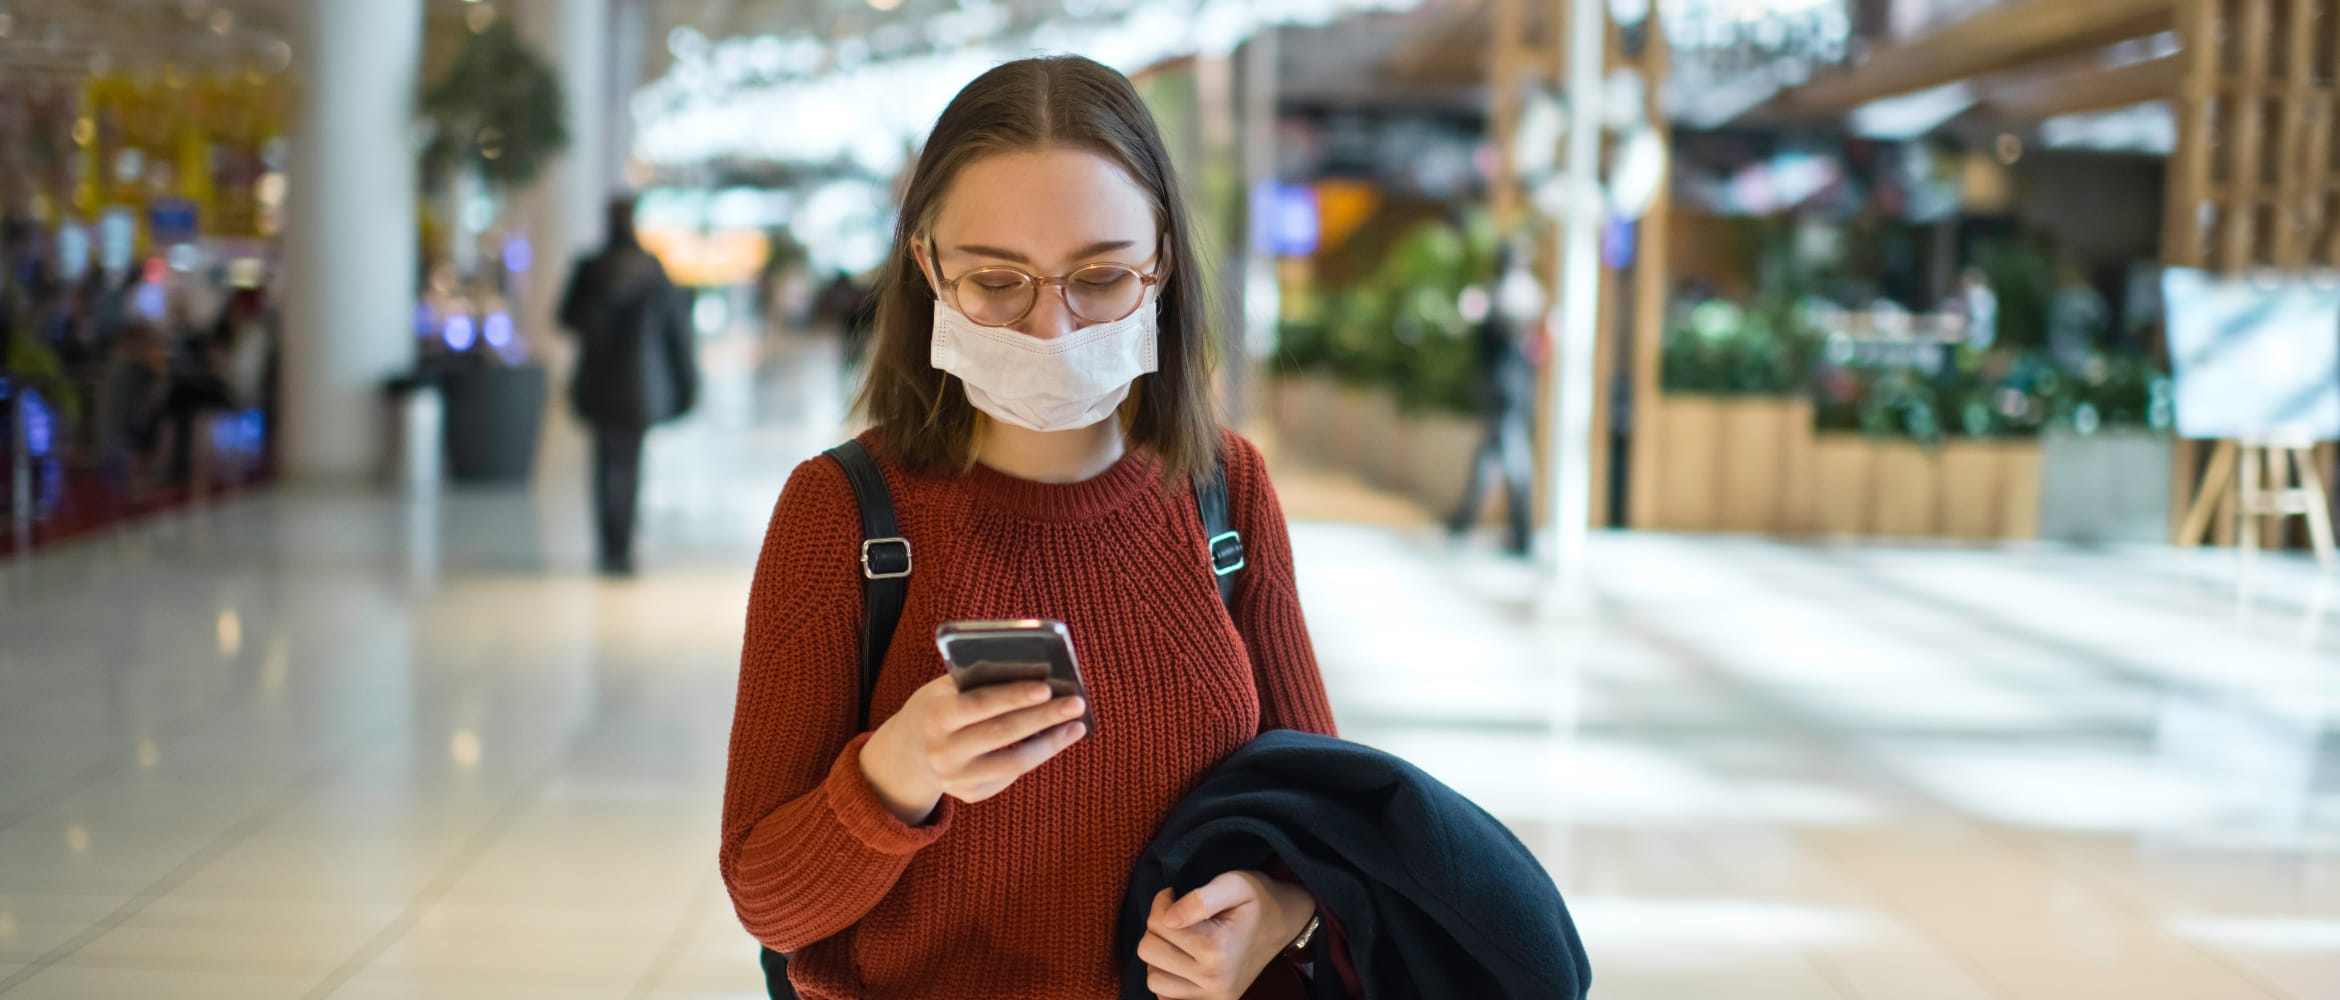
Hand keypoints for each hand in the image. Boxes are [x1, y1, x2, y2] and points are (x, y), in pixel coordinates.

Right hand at [860, 674, 1087, 824]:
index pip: (979, 705)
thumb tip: (1033, 672)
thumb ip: (978, 681)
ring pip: (1013, 763)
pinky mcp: (970, 794)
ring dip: (1050, 743)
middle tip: (1075, 703)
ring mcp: (956, 779)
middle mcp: (943, 752)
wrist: (906, 755)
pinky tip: (1054, 740)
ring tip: (1076, 726)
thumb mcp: (943, 690)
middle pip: (1002, 734)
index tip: (1046, 687)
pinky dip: (1035, 756)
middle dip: (1043, 717)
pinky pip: (1010, 776)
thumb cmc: (934, 709)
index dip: (1013, 696)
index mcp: (935, 717)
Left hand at [1138, 870, 1316, 999]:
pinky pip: (1165, 996)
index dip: (1164, 901)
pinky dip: (1168, 977)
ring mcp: (1212, 998)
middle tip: (1182, 917)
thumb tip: (1167, 920)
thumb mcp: (1235, 883)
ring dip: (1161, 954)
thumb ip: (1200, 898)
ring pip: (1152, 977)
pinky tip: (1184, 961)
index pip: (1158, 923)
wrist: (1285, 924)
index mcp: (1217, 949)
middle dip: (1160, 927)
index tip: (1179, 896)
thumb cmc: (1258, 899)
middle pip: (1149, 950)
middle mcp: (1213, 980)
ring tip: (1184, 939)